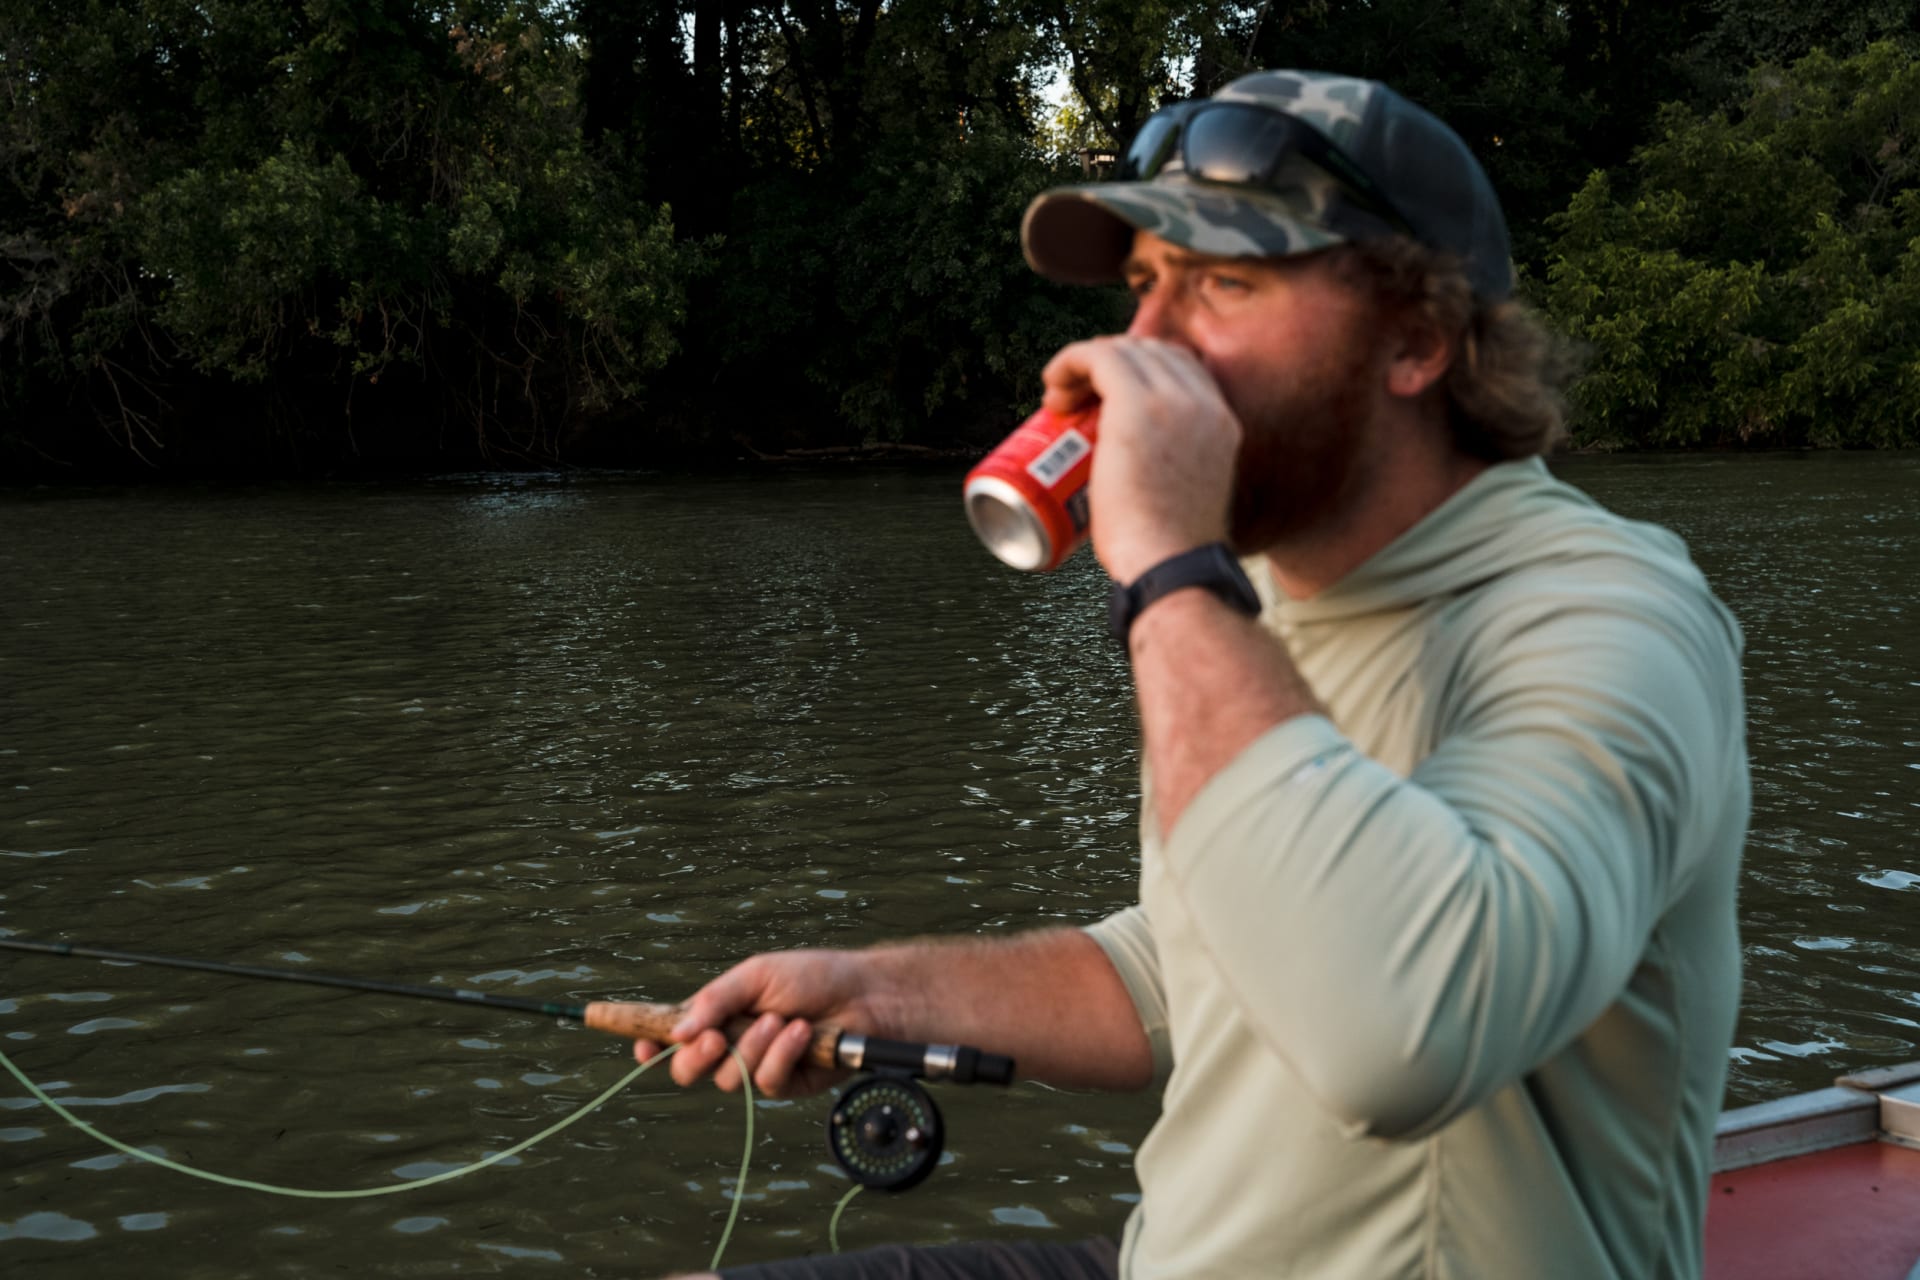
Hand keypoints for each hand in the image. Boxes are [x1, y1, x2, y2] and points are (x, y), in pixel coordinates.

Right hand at [634, 949, 877, 1097]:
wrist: (864, 993)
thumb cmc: (812, 976)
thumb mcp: (756, 975)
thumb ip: (714, 1001)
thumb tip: (674, 1032)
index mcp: (717, 1014)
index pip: (672, 1036)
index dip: (649, 1043)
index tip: (641, 1045)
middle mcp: (731, 1044)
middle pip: (687, 1070)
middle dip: (695, 1057)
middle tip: (715, 1038)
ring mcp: (757, 1067)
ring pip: (727, 1079)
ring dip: (752, 1048)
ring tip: (780, 1020)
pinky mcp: (786, 1084)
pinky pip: (765, 1083)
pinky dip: (782, 1055)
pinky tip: (803, 1033)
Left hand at [1040, 336, 1240, 582]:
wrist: (1172, 565)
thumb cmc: (1168, 553)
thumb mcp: (1187, 500)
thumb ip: (1178, 479)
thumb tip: (1144, 485)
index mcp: (1222, 422)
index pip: (1180, 367)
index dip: (1136, 372)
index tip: (1102, 399)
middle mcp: (1203, 402)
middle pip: (1150, 352)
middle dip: (1108, 366)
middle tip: (1076, 402)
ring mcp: (1173, 399)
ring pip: (1122, 351)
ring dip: (1085, 366)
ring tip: (1059, 402)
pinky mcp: (1136, 403)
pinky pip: (1097, 356)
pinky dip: (1069, 361)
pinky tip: (1052, 386)